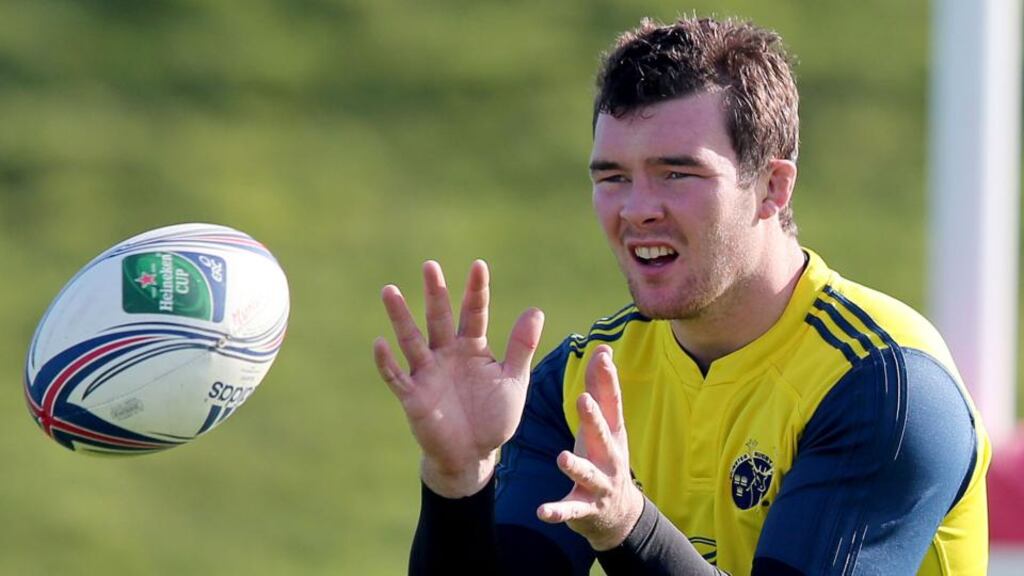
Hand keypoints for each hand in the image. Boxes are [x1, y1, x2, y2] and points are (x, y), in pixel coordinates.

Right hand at [374, 260, 544, 497]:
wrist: (473, 455)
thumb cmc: (493, 417)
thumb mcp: (514, 381)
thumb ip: (522, 347)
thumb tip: (536, 310)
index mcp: (473, 348)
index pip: (474, 313)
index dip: (476, 290)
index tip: (479, 266)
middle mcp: (447, 354)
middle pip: (440, 318)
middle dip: (436, 292)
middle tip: (430, 265)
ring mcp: (428, 373)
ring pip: (411, 339)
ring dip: (400, 316)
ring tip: (389, 290)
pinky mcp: (413, 396)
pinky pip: (397, 376)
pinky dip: (388, 361)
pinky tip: (380, 343)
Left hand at [536, 345, 643, 550]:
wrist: (618, 514)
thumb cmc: (605, 456)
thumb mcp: (605, 424)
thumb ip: (602, 388)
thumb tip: (604, 348)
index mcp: (613, 433)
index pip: (612, 403)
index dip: (608, 380)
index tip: (603, 356)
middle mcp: (610, 457)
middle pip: (603, 435)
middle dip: (594, 419)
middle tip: (583, 399)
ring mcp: (599, 484)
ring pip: (587, 474)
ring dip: (576, 466)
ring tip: (562, 457)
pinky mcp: (584, 508)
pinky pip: (570, 510)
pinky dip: (558, 511)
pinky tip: (542, 511)